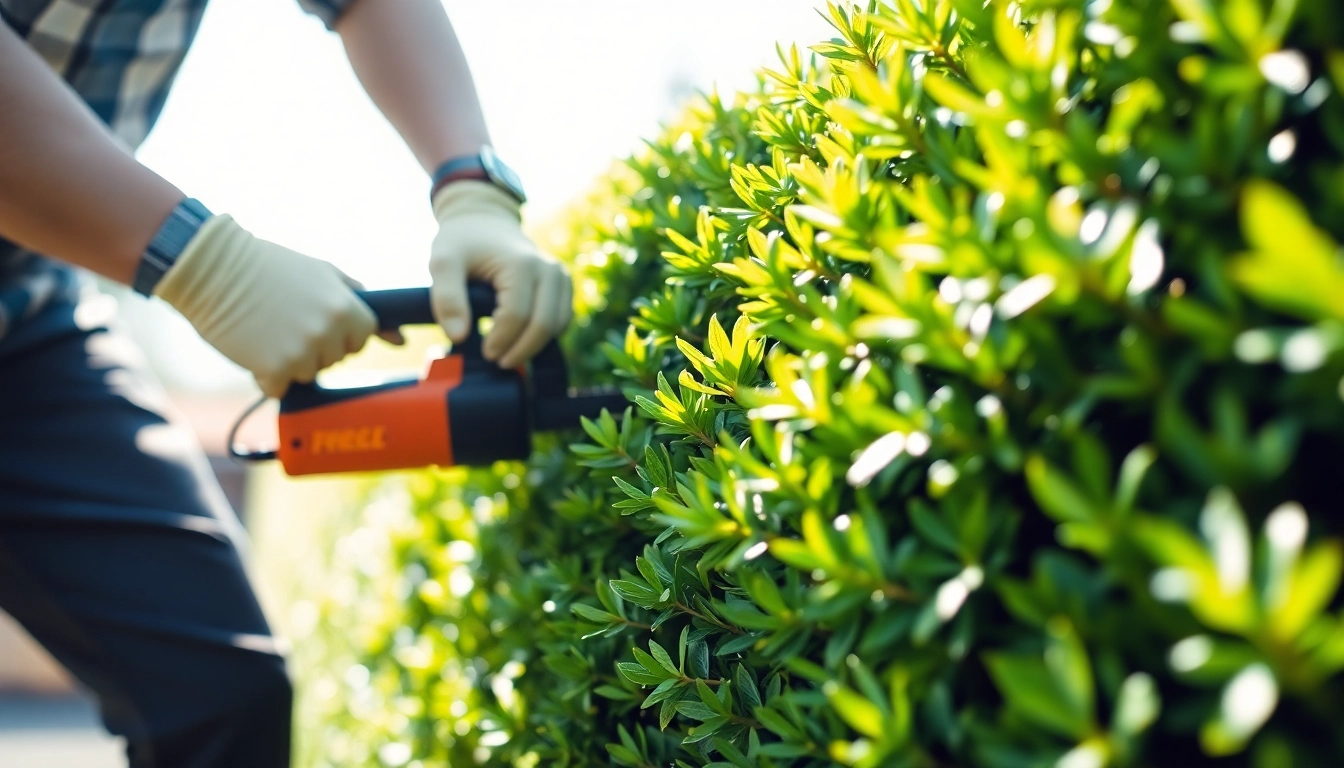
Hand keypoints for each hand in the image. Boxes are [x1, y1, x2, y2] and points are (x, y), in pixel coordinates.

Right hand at [154, 215, 376, 397]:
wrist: (213, 268)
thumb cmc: (269, 267)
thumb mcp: (323, 273)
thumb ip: (361, 302)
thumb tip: (401, 338)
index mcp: (345, 308)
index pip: (363, 337)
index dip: (343, 330)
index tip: (321, 318)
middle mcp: (327, 333)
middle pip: (337, 357)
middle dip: (317, 344)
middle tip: (287, 318)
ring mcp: (300, 354)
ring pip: (308, 373)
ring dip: (290, 359)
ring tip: (269, 328)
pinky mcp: (272, 371)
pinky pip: (279, 387)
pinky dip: (266, 374)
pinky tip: (253, 345)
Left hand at [429, 181, 571, 367]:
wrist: (484, 220)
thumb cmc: (462, 242)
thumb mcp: (443, 262)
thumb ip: (446, 298)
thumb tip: (458, 337)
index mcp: (522, 264)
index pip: (517, 316)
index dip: (501, 341)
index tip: (484, 353)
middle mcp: (549, 270)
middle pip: (543, 325)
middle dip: (521, 350)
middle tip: (498, 362)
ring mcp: (561, 277)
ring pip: (558, 326)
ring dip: (534, 346)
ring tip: (507, 352)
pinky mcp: (565, 285)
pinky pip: (562, 321)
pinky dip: (545, 336)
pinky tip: (521, 338)